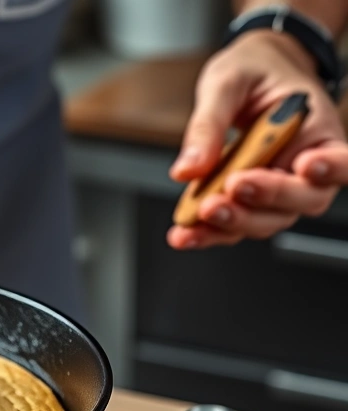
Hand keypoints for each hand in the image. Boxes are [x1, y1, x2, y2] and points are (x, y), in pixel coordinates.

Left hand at [167, 30, 347, 248]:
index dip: (331, 168)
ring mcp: (278, 188)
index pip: (342, 159)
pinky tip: (184, 235)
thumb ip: (209, 123)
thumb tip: (188, 169)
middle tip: (231, 190)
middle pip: (303, 199)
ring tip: (197, 217)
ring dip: (233, 223)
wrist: (246, 74)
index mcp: (318, 129)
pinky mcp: (249, 200)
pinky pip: (236, 222)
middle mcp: (305, 165)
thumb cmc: (251, 70)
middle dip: (265, 200)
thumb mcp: (227, 82)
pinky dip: (209, 232)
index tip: (305, 164)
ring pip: (268, 219)